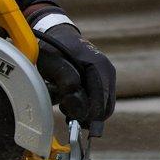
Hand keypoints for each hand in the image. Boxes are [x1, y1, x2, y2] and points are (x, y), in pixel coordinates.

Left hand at [33, 17, 116, 135]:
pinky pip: (98, 101)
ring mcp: (106, 76)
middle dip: (87, 115)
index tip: (76, 125)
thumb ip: (67, 84)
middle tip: (68, 117)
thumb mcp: (54, 64)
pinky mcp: (101, 81)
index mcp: (99, 67)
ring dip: (85, 111)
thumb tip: (78, 106)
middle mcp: (106, 72)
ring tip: (65, 106)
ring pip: (102, 107)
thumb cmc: (54, 48)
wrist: (58, 34)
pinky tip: (68, 102)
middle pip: (104, 108)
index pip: (101, 102)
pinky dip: (86, 106)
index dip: (89, 116)